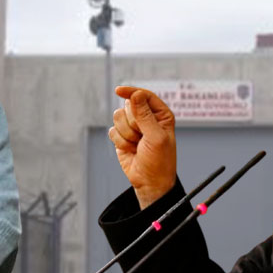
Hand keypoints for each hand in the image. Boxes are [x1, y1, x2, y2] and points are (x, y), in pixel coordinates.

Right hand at [109, 86, 176, 208]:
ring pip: (117, 117)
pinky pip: (112, 131)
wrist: (149, 182)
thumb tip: (136, 94)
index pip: (144, 95)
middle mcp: (146, 117)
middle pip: (128, 105)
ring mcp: (133, 126)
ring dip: (126, 134)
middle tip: (142, 136)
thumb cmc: (159, 161)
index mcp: (161, 114)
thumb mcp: (156, 137)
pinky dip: (120, 142)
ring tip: (137, 144)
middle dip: (132, 122)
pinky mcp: (121, 136)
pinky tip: (130, 150)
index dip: (132, 92)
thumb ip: (144, 115)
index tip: (119, 91)